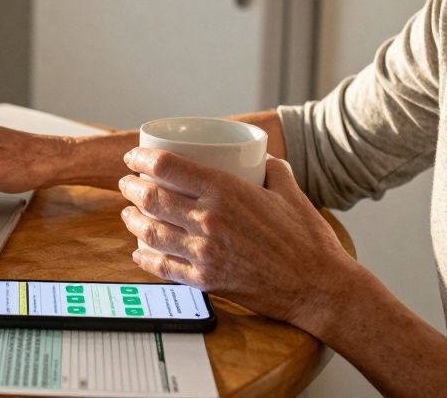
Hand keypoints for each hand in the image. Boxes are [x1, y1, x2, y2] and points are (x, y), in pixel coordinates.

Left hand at [118, 148, 358, 333]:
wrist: (318, 287)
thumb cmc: (307, 239)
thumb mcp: (289, 190)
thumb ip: (271, 168)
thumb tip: (260, 158)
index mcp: (225, 191)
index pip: (166, 167)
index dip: (141, 159)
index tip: (133, 159)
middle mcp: (208, 220)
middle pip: (151, 198)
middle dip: (131, 187)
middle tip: (127, 184)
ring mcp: (204, 253)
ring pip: (150, 232)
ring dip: (131, 220)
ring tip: (127, 213)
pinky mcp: (206, 281)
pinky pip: (163, 268)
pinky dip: (145, 258)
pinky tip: (139, 251)